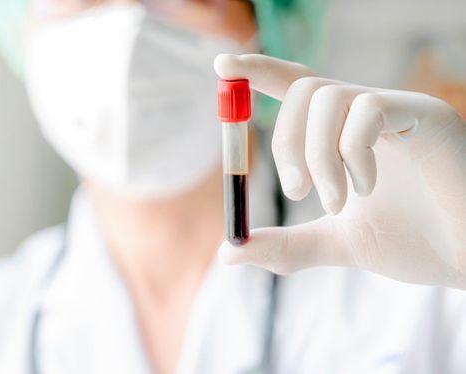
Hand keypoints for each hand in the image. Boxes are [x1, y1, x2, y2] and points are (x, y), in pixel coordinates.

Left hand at [214, 54, 465, 288]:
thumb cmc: (414, 243)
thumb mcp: (336, 243)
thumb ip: (285, 245)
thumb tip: (227, 252)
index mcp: (344, 133)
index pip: (296, 86)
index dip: (258, 70)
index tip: (222, 64)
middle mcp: (367, 113)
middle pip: (303, 89)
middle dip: (285, 143)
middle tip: (296, 192)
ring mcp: (398, 109)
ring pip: (328, 96)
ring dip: (318, 156)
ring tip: (337, 202)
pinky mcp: (428, 114)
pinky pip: (367, 110)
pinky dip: (353, 155)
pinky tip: (369, 188)